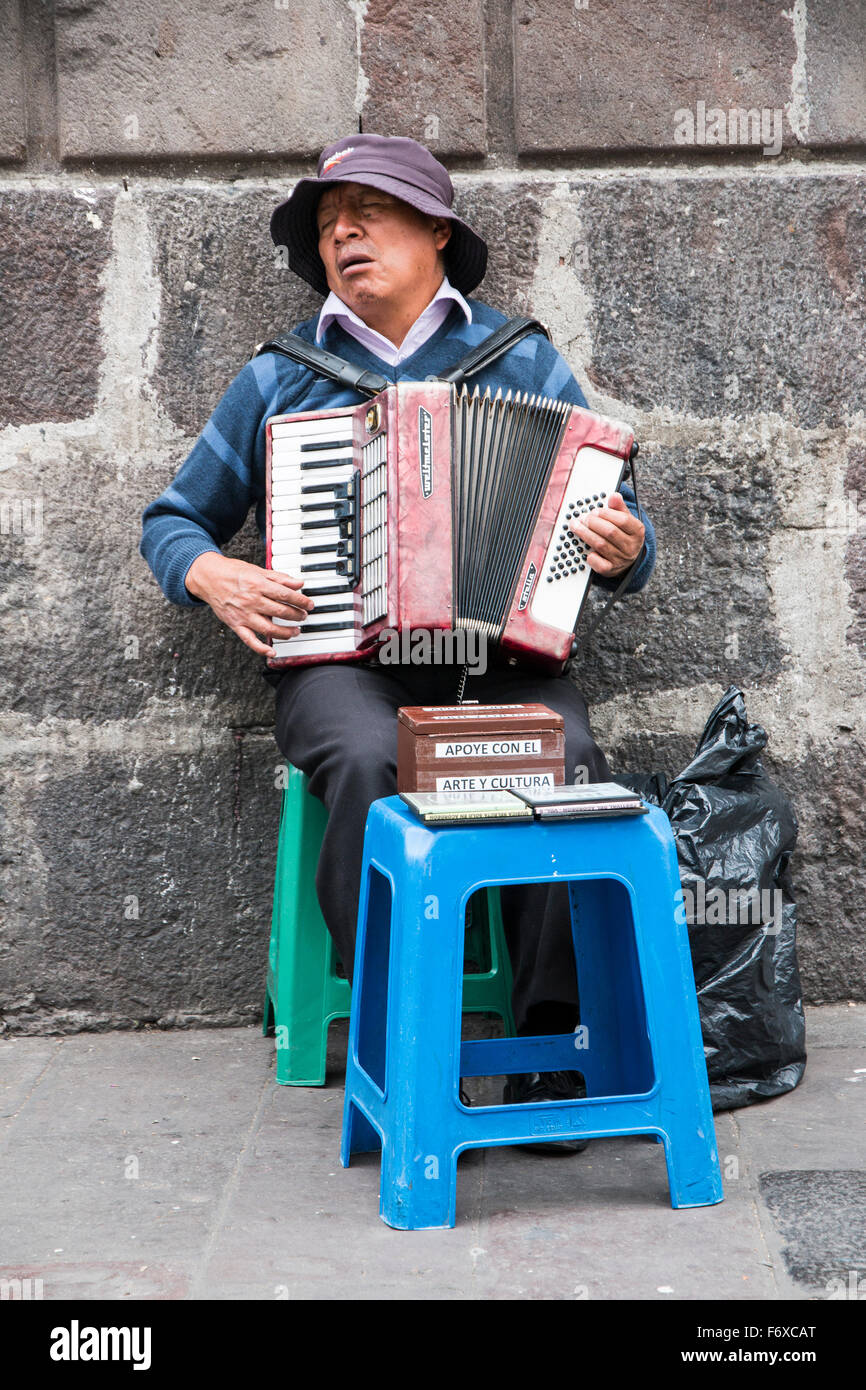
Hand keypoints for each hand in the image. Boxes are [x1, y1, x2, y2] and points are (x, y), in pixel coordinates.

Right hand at [185, 553, 313, 655]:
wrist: (208, 578)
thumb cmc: (233, 573)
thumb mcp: (257, 570)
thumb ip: (279, 578)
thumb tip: (299, 583)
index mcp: (258, 584)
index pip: (285, 594)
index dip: (300, 600)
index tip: (309, 604)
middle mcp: (251, 600)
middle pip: (280, 611)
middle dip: (296, 615)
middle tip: (303, 616)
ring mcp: (243, 614)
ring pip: (268, 628)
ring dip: (285, 632)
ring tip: (295, 631)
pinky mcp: (235, 624)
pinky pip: (249, 640)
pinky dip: (261, 648)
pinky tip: (272, 652)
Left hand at [569, 492, 644, 578]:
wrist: (628, 560)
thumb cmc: (624, 536)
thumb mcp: (626, 520)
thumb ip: (618, 508)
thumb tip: (614, 496)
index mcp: (637, 531)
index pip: (623, 520)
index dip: (606, 514)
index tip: (594, 510)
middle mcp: (631, 546)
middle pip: (610, 532)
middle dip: (593, 523)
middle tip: (582, 518)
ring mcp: (621, 559)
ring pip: (601, 545)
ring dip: (585, 534)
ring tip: (576, 526)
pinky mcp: (611, 570)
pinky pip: (599, 564)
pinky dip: (590, 556)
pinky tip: (585, 549)